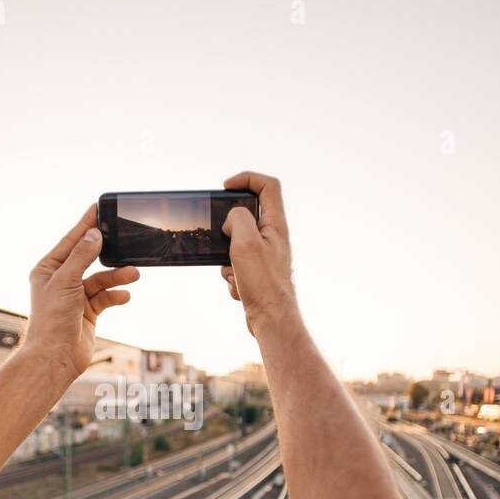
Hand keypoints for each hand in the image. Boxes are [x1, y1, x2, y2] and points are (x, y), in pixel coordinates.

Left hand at [24, 205, 137, 380]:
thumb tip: (94, 234)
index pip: (70, 241)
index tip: (98, 208)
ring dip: (117, 276)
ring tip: (134, 274)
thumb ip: (81, 255)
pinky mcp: (88, 312)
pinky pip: (106, 297)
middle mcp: (61, 281)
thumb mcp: (66, 281)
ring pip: (101, 278)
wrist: (55, 357)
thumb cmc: (52, 320)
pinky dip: (116, 295)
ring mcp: (75, 297)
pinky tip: (125, 295)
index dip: (85, 225)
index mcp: (48, 269)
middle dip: (107, 252)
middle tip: (123, 238)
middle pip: (88, 258)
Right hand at [219, 171, 298, 336]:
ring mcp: (265, 254)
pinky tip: (239, 287)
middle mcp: (274, 237)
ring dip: (227, 256)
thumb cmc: (263, 283)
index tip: (225, 187)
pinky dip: (231, 274)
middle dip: (228, 228)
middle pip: (247, 215)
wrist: (271, 319)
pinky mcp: (257, 272)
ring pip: (236, 242)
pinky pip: (235, 264)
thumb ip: (237, 219)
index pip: (268, 185)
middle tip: (223, 238)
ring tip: (234, 271)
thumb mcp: (245, 242)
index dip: (246, 178)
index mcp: (276, 224)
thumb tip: (231, 218)